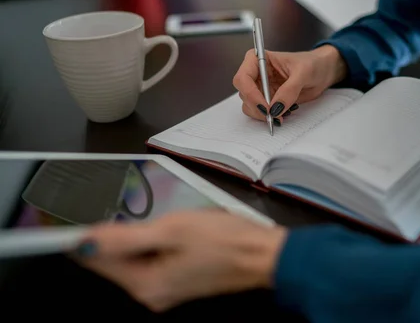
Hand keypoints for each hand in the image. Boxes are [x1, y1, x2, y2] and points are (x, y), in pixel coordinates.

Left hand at [73, 210, 286, 311]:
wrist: (262, 253)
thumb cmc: (224, 241)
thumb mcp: (171, 230)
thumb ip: (124, 238)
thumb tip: (85, 242)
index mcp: (145, 284)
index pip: (96, 260)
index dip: (82, 236)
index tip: (74, 215)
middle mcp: (151, 292)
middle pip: (114, 260)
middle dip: (116, 233)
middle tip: (137, 210)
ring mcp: (165, 288)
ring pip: (133, 257)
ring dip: (137, 235)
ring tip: (164, 218)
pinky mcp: (177, 279)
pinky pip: (151, 258)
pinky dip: (153, 241)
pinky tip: (173, 228)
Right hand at [232, 45, 346, 121]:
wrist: (322, 72)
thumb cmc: (313, 64)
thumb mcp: (303, 73)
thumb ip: (289, 90)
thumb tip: (276, 108)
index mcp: (258, 59)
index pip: (243, 78)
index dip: (251, 94)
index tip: (266, 107)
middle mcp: (256, 73)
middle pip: (244, 94)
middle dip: (257, 107)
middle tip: (275, 116)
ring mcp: (260, 88)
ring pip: (250, 106)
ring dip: (264, 114)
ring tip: (284, 114)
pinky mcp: (268, 99)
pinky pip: (261, 112)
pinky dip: (270, 117)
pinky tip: (285, 113)